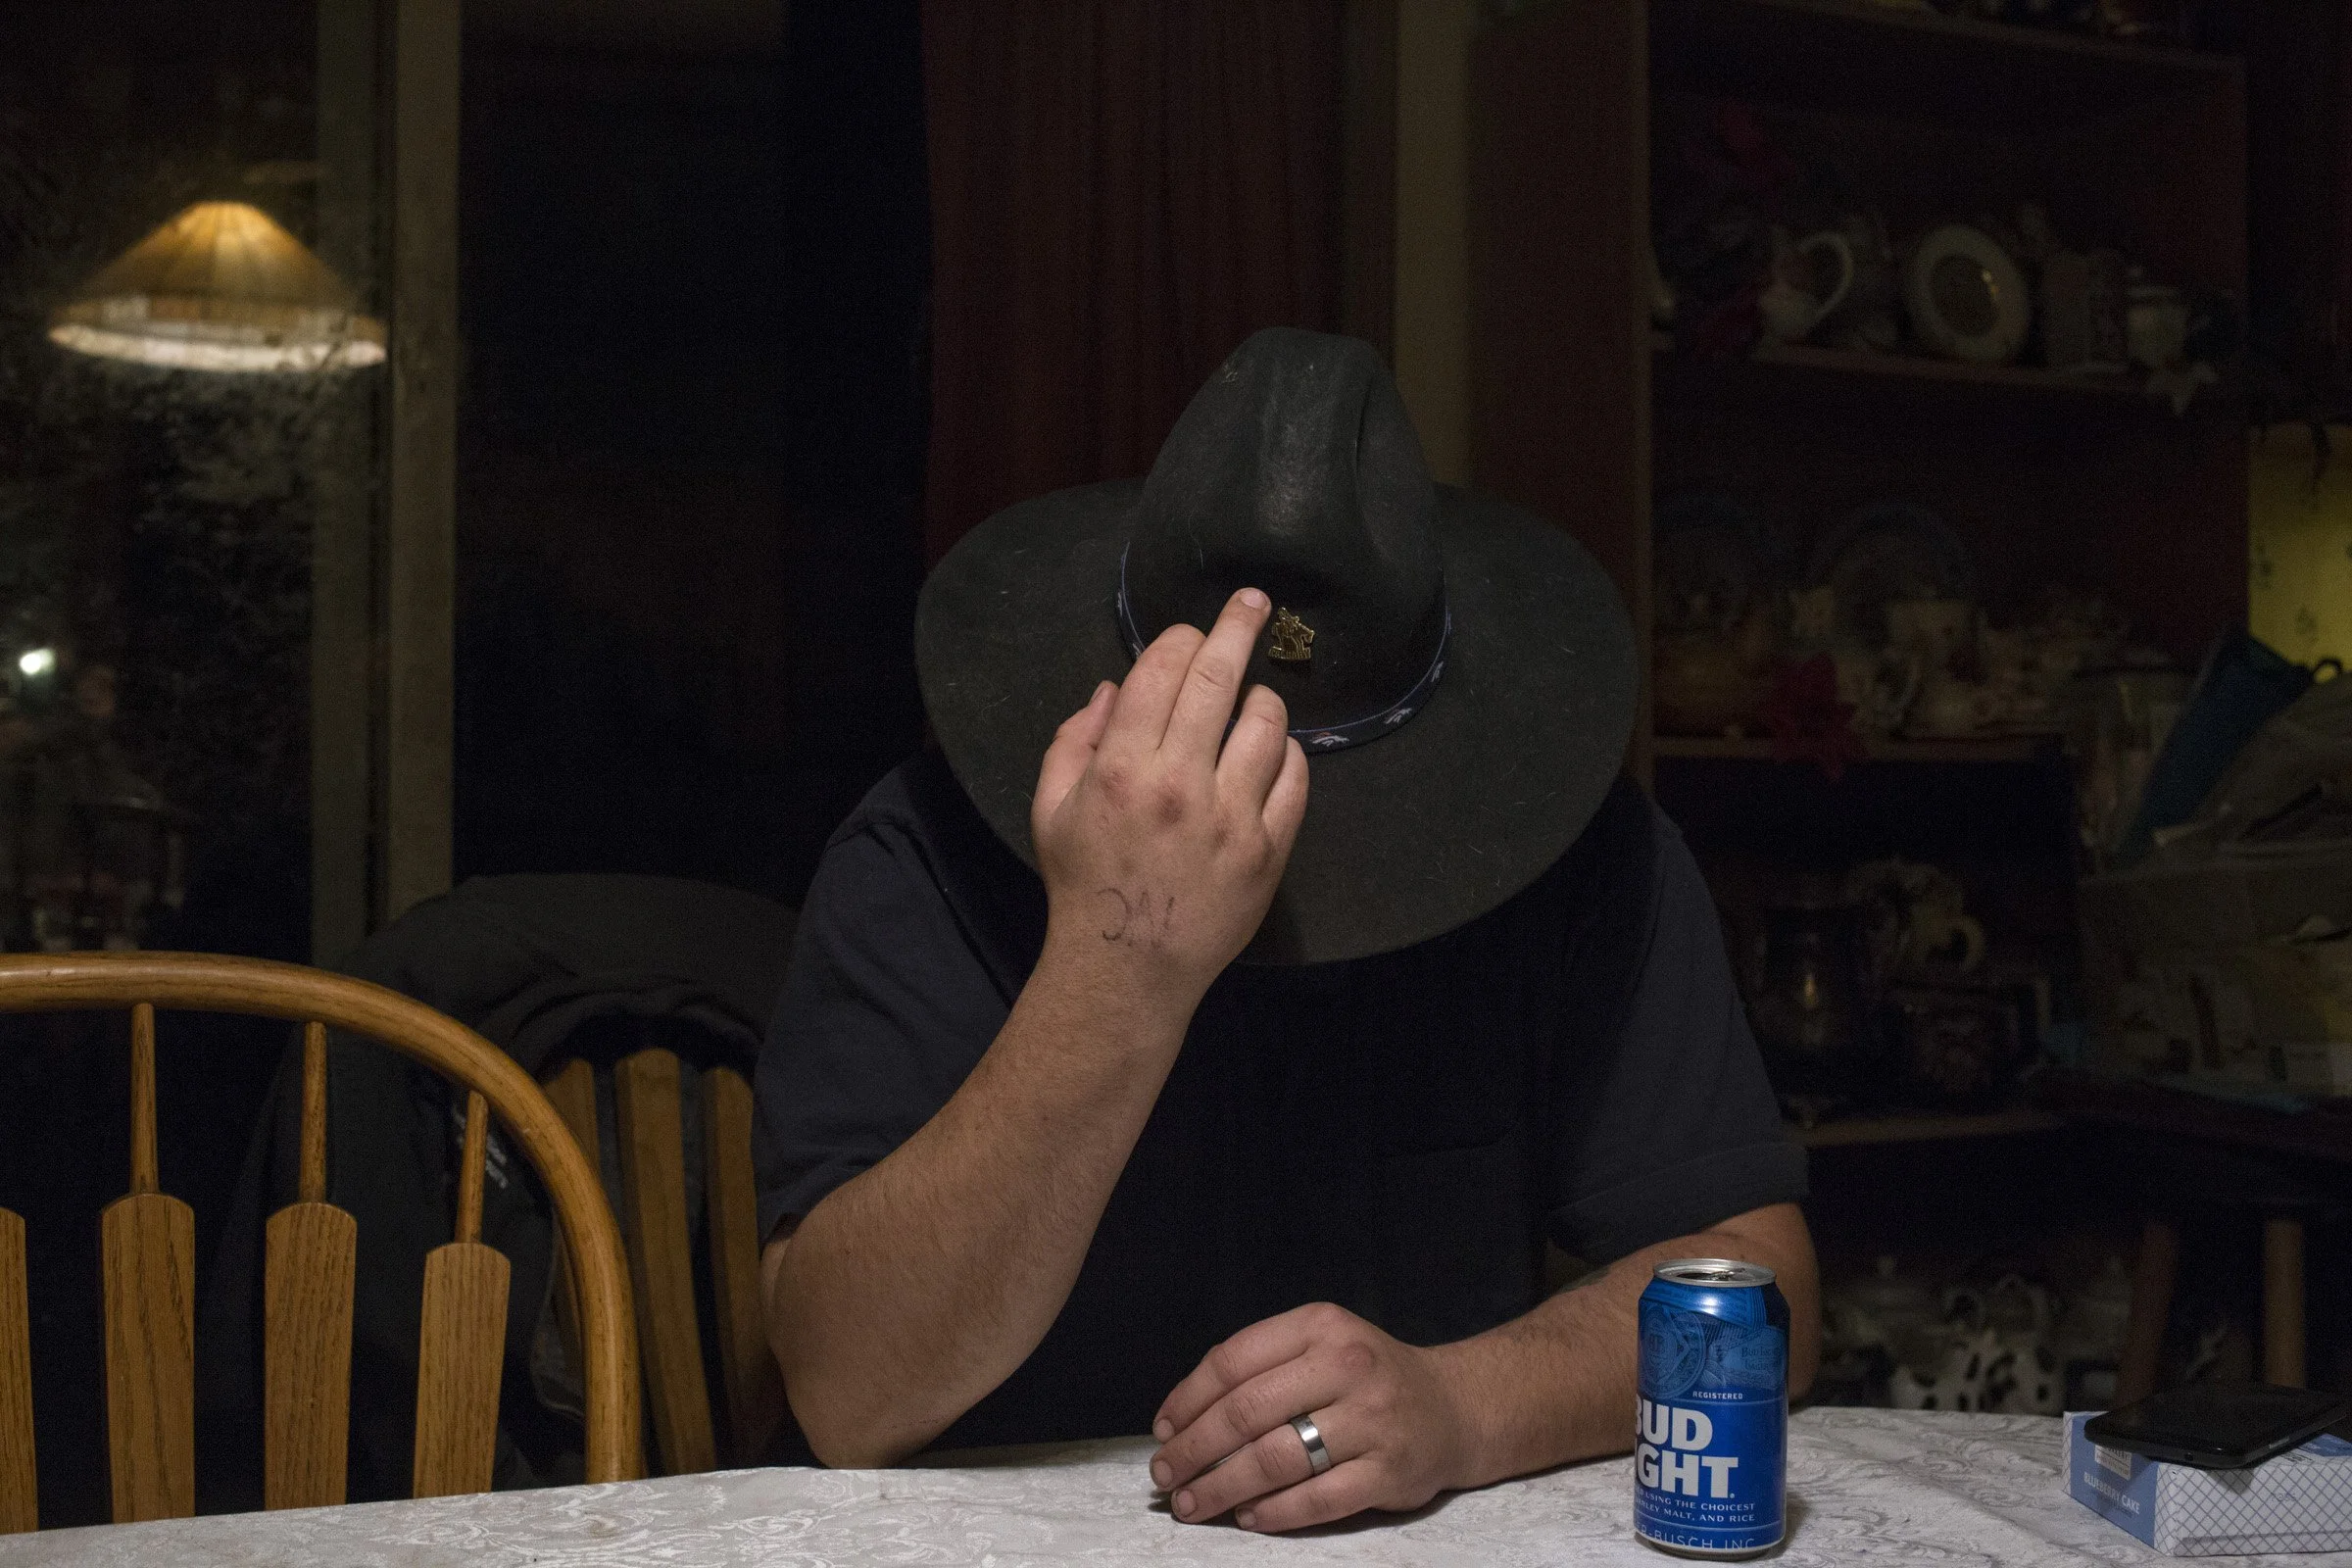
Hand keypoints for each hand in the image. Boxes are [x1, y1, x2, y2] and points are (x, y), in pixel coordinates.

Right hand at [1030, 587, 1308, 1004]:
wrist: (1128, 966)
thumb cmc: (1084, 883)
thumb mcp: (1050, 807)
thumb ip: (1074, 740)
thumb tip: (1113, 688)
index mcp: (1120, 766)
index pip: (1161, 670)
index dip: (1180, 638)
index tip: (1191, 630)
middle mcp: (1178, 782)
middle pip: (1219, 678)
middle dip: (1238, 626)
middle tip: (1255, 602)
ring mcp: (1230, 816)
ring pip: (1267, 723)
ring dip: (1262, 699)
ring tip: (1254, 701)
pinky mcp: (1268, 849)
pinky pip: (1295, 778)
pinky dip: (1288, 755)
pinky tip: (1272, 755)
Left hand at [1148, 1303, 1481, 1532]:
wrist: (1454, 1408)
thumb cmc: (1368, 1376)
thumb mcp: (1322, 1343)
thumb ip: (1262, 1366)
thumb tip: (1182, 1417)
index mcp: (1321, 1327)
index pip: (1234, 1360)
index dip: (1188, 1399)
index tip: (1162, 1430)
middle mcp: (1347, 1367)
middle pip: (1247, 1412)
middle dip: (1194, 1449)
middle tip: (1164, 1475)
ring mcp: (1371, 1422)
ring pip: (1276, 1459)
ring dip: (1222, 1487)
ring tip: (1191, 1503)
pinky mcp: (1388, 1473)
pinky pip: (1317, 1499)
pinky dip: (1274, 1512)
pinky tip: (1247, 1517)